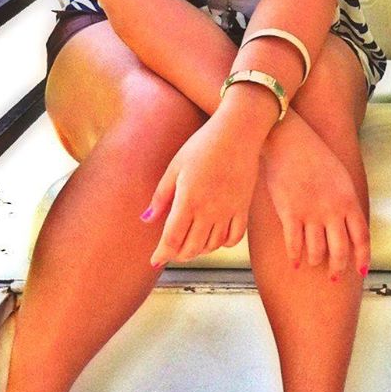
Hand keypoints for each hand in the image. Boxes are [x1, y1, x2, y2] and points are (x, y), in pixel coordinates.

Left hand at [141, 110, 262, 267]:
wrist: (238, 132)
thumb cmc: (203, 144)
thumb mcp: (176, 166)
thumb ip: (161, 195)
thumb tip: (146, 219)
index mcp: (188, 200)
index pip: (172, 240)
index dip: (162, 253)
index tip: (155, 260)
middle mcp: (209, 211)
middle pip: (191, 248)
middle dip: (178, 254)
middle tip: (171, 250)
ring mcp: (228, 211)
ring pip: (211, 246)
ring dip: (198, 250)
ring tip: (190, 243)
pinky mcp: (243, 208)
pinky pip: (234, 238)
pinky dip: (222, 244)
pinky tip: (214, 238)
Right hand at [262, 114, 369, 279]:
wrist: (289, 140)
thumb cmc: (314, 154)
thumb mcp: (340, 176)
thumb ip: (346, 200)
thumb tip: (349, 221)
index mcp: (348, 200)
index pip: (361, 237)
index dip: (362, 257)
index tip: (360, 270)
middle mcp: (332, 210)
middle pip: (340, 250)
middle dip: (338, 268)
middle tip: (334, 276)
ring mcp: (311, 212)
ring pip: (317, 251)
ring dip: (316, 261)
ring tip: (313, 263)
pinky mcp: (290, 212)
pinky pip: (294, 244)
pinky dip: (295, 257)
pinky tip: (295, 263)